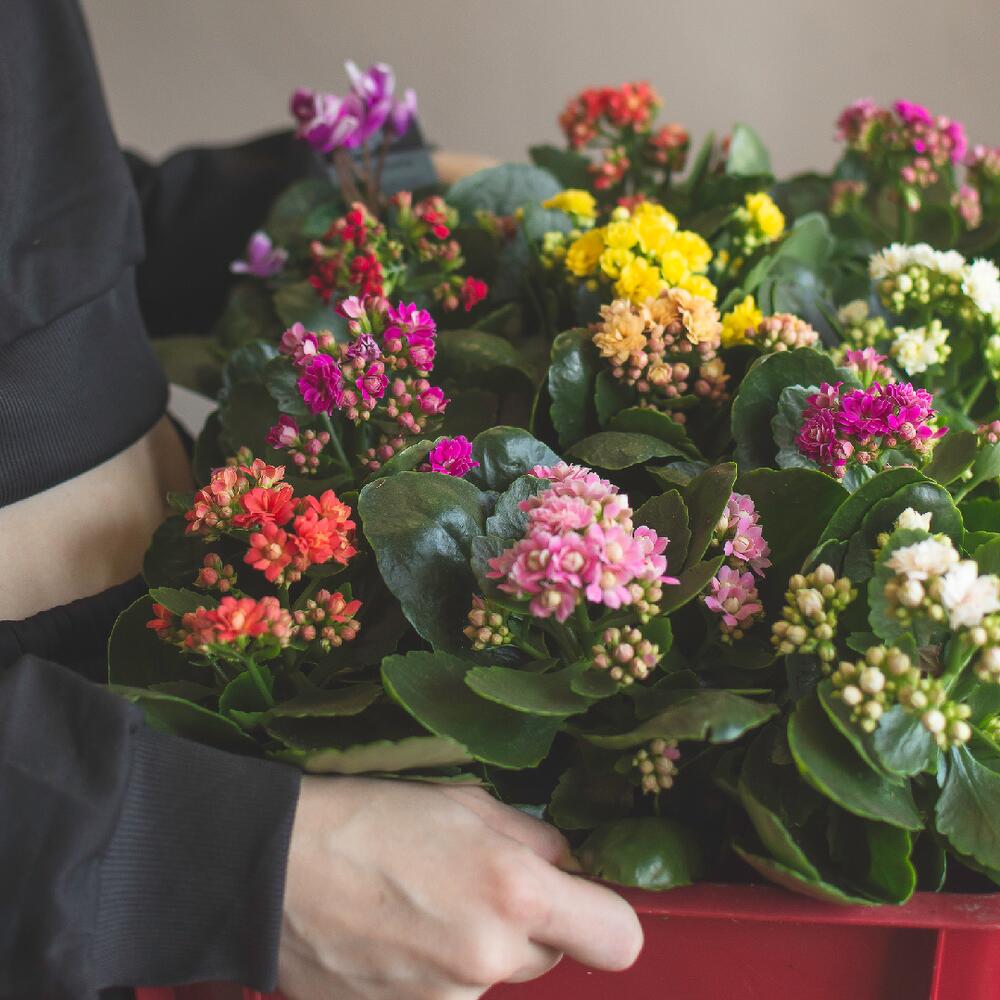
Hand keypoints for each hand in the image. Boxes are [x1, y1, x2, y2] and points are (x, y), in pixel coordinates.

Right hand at [279, 777, 642, 999]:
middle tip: (472, 883)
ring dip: (473, 947)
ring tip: (417, 903)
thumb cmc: (369, 817)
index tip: (580, 900)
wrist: (271, 867)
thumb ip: (534, 839)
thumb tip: (568, 868)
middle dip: (526, 924)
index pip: (618, 939)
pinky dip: (432, 969)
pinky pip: (447, 995)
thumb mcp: (465, 801)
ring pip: (493, 976)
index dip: (604, 917)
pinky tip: (392, 932)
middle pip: (549, 956)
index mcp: (515, 893)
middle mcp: (490, 960)